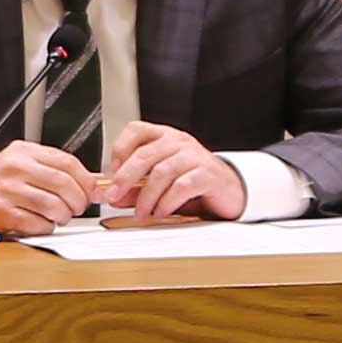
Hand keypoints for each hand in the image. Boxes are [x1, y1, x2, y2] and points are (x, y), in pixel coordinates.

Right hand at [0, 141, 102, 234]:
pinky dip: (46, 227)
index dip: (86, 180)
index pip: (67, 162)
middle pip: (63, 183)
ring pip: (52, 205)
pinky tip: (43, 224)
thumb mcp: (26, 164)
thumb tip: (94, 183)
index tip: (93, 192)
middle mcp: (16, 168)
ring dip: (63, 216)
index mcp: (25, 152)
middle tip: (78, 207)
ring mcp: (7, 190)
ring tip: (60, 217)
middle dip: (78, 200)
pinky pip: (36, 223)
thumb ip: (57, 170)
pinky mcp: (1, 212)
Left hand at [98, 121, 247, 220]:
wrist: (229, 190)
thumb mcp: (162, 184)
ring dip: (146, 196)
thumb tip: (115, 197)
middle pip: (145, 154)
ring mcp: (194, 156)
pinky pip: (181, 186)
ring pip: (161, 172)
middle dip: (125, 178)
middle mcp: (179, 142)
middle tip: (115, 196)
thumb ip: (137, 188)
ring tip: (141, 212)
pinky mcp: (207, 174)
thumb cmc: (194, 182)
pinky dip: (166, 202)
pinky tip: (160, 212)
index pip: (136, 130)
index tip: (112, 171)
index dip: (120, 149)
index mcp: (165, 137)